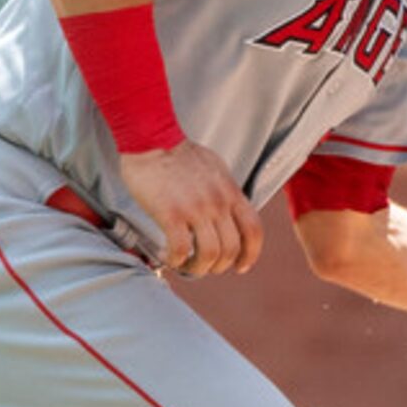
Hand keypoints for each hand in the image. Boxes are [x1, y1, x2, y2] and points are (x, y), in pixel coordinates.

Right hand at [121, 140, 261, 275]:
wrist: (152, 138)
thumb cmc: (179, 154)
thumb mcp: (216, 170)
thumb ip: (225, 193)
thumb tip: (228, 213)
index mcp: (231, 192)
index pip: (254, 230)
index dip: (251, 254)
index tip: (241, 267)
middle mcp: (218, 203)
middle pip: (231, 249)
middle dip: (220, 266)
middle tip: (206, 267)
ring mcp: (195, 208)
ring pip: (209, 254)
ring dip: (199, 268)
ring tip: (187, 266)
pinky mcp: (171, 213)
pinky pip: (181, 249)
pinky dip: (177, 260)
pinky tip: (170, 258)